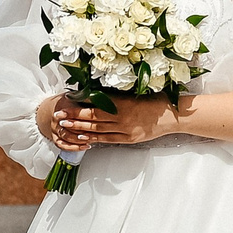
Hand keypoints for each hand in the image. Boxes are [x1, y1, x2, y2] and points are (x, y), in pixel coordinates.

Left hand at [48, 94, 181, 149]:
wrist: (174, 116)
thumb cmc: (156, 100)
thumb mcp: (136, 93)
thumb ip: (117, 96)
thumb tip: (95, 93)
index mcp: (124, 103)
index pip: (96, 103)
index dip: (79, 103)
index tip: (66, 101)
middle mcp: (123, 117)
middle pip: (93, 117)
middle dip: (74, 116)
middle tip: (59, 115)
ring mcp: (126, 130)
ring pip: (98, 129)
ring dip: (80, 127)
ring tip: (65, 125)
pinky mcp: (130, 138)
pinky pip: (108, 139)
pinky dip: (94, 138)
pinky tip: (83, 137)